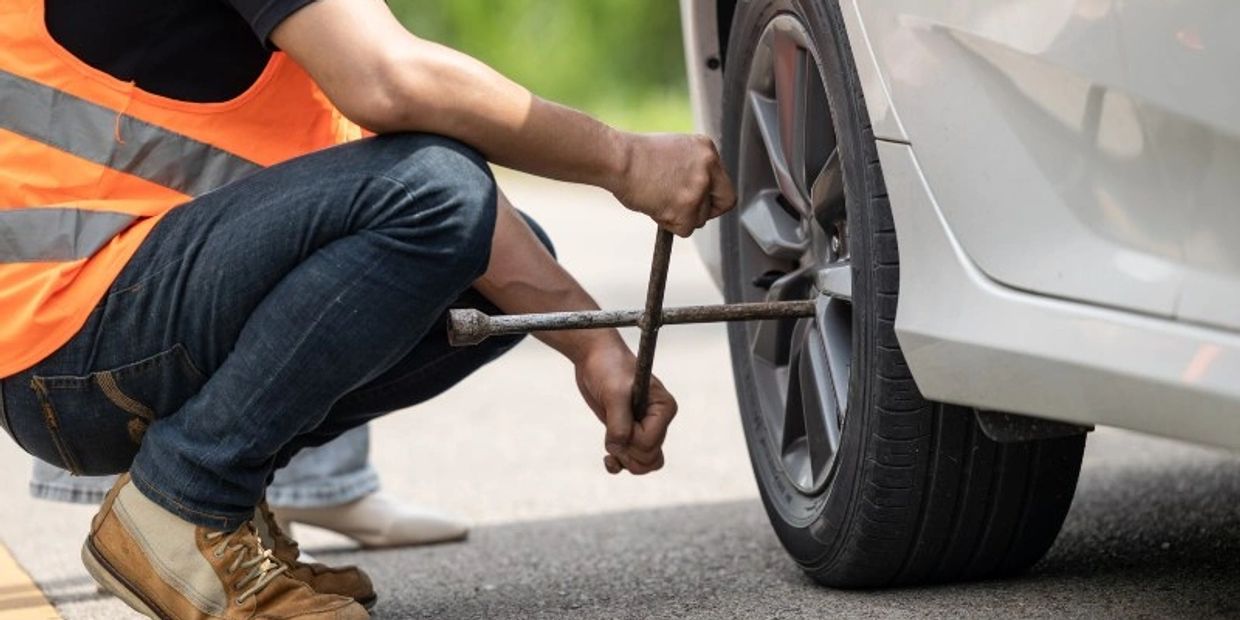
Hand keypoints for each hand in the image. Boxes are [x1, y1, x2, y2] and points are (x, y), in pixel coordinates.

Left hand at [574, 343, 677, 474]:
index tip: (616, 418)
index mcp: (664, 408)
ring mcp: (645, 428)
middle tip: (610, 434)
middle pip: (650, 457)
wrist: (594, 358)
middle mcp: (659, 420)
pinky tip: (608, 458)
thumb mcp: (614, 393)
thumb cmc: (608, 368)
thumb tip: (618, 449)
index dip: (630, 439)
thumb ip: (619, 423)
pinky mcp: (629, 432)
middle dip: (627, 453)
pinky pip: (634, 461)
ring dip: (625, 462)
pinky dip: (620, 464)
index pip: (650, 442)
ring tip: (609, 450)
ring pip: (645, 463)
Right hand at [612, 133, 736, 236]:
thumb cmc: (634, 157)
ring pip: (700, 218)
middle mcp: (709, 166)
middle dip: (704, 212)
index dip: (713, 197)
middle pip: (723, 203)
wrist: (618, 159)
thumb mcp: (673, 152)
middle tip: (683, 212)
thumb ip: (691, 169)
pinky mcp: (687, 207)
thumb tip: (697, 194)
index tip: (701, 203)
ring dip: (680, 217)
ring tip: (657, 201)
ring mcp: (699, 187)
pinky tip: (654, 207)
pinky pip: (685, 229)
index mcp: (706, 148)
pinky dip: (668, 224)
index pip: (724, 182)